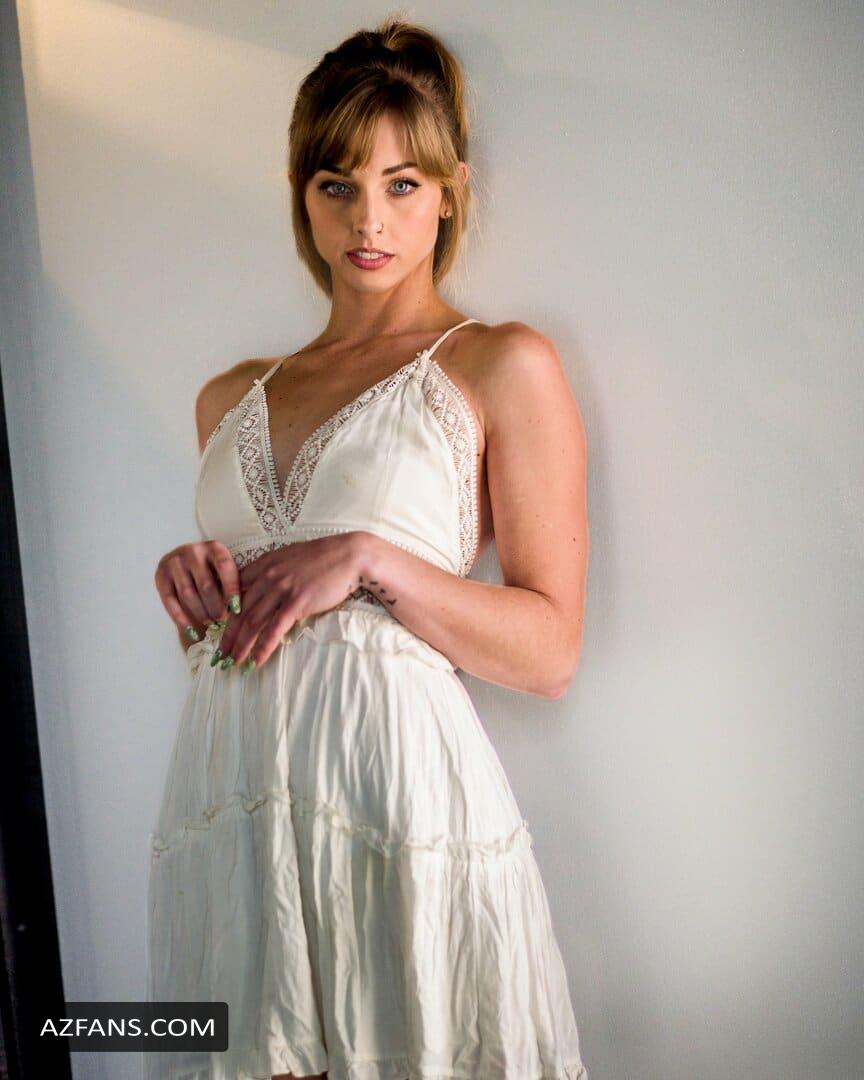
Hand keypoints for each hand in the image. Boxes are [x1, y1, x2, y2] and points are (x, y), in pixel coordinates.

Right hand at [154, 540, 240, 642]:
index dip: (231, 589)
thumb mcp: (226, 571)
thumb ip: (234, 585)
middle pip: (206, 584)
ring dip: (200, 613)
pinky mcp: (160, 576)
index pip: (224, 567)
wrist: (185, 564)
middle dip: (216, 607)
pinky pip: (170, 601)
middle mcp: (193, 551)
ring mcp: (174, 562)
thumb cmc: (213, 572)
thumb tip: (242, 611)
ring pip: (188, 594)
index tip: (237, 609)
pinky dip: (181, 619)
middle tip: (222, 621)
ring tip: (210, 625)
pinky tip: (191, 631)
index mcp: (214, 547)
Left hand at [215, 531, 365, 671]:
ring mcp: (281, 589)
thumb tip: (263, 590)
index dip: (224, 615)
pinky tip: (255, 661)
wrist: (349, 555)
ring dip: (241, 646)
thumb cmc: (323, 558)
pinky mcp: (297, 602)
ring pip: (252, 623)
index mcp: (262, 564)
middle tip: (219, 656)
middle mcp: (267, 576)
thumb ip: (272, 572)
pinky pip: (274, 629)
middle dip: (227, 637)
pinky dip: (263, 648)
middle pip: (239, 612)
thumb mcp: (289, 558)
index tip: (217, 631)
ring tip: (232, 663)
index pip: (234, 592)